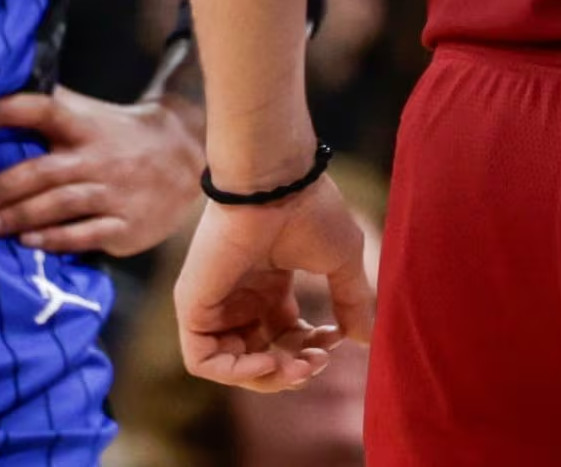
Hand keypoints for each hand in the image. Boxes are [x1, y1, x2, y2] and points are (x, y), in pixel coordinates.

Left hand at [0, 87, 203, 256]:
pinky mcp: (127, 225)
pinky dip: (54, 239)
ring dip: (17, 217)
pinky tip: (28, 242)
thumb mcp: (96, 116)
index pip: (51, 112)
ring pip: (59, 205)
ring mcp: (116, 193)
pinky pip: (85, 234)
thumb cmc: (124, 137)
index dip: (17, 109)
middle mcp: (101, 159)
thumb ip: (55, 110)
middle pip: (43, 171)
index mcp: (90, 128)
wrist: (190, 158)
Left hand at [175, 178, 372, 392]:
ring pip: (232, 364)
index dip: (311, 347)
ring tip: (295, 367)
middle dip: (292, 368)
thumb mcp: (342, 261)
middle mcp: (241, 297)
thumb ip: (352, 301)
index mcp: (270, 284)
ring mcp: (215, 304)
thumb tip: (367, 339)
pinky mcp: (194, 308)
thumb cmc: (310, 211)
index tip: (337, 339)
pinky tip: (270, 361)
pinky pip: (204, 361)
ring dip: (267, 376)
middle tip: (317, 364)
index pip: (285, 334)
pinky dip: (237, 372)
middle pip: (260, 354)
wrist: (275, 184)